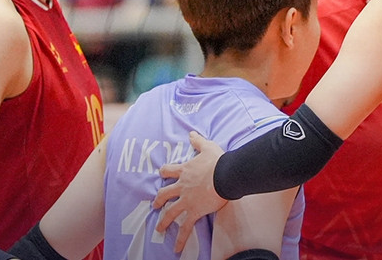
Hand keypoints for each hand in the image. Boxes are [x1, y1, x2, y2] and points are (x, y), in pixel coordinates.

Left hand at [152, 132, 227, 252]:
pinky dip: (180, 238)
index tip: (161, 174)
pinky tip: (176, 248)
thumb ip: (198, 141)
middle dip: (158, 200)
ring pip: (170, 212)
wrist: (226, 174)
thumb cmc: (218, 161)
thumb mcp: (208, 147)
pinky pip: (185, 227)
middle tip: (155, 205)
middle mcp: (182, 186)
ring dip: (164, 221)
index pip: (168, 171)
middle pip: (164, 193)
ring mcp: (187, 200)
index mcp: (185, 171)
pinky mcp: (194, 211)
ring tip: (159, 228)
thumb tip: (191, 133)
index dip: (164, 172)